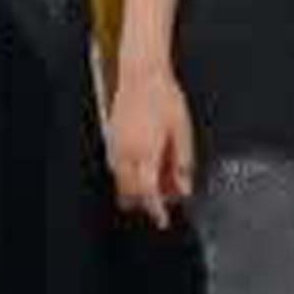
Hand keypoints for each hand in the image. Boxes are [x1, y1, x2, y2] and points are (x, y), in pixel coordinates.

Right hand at [105, 65, 197, 226]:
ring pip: (120, 180)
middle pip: (129, 191)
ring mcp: (114, 145)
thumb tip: (183, 186)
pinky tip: (140, 168)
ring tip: (154, 185)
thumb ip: (182, 163)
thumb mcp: (183, 132)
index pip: (147, 192)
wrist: (141, 74)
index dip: (155, 209)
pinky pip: (116, 166)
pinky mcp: (110, 137)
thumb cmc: (163, 97)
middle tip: (162, 203)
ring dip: (134, 188)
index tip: (163, 219)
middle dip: (144, 202)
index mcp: (145, 152)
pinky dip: (127, 174)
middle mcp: (125, 152)